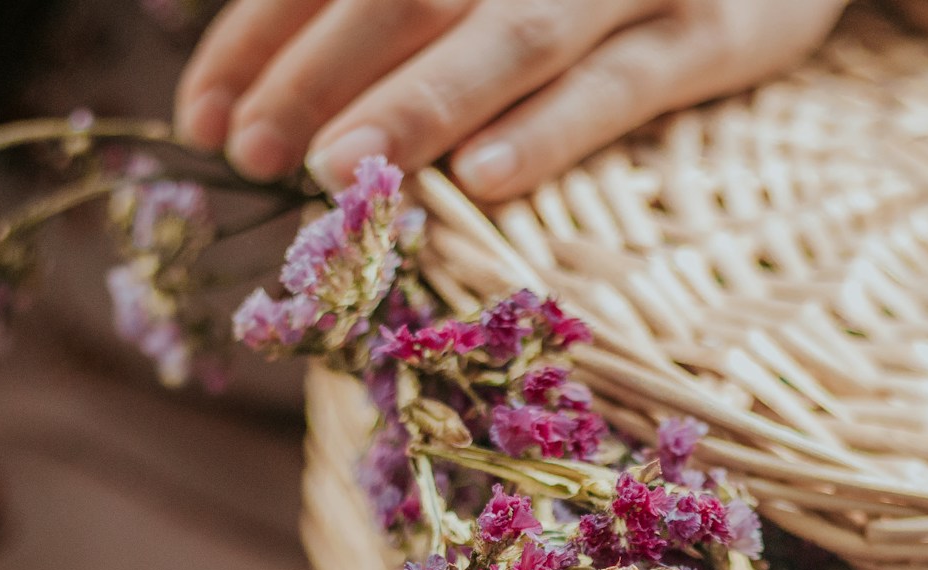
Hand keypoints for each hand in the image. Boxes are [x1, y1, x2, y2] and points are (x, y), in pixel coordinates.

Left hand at [175, 0, 849, 200]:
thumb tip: (284, 72)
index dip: (261, 34)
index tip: (204, 117)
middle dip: (316, 71)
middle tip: (251, 153)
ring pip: (512, 34)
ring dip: (420, 102)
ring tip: (342, 172)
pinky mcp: (722, 33)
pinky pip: (627, 83)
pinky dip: (554, 127)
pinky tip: (486, 178)